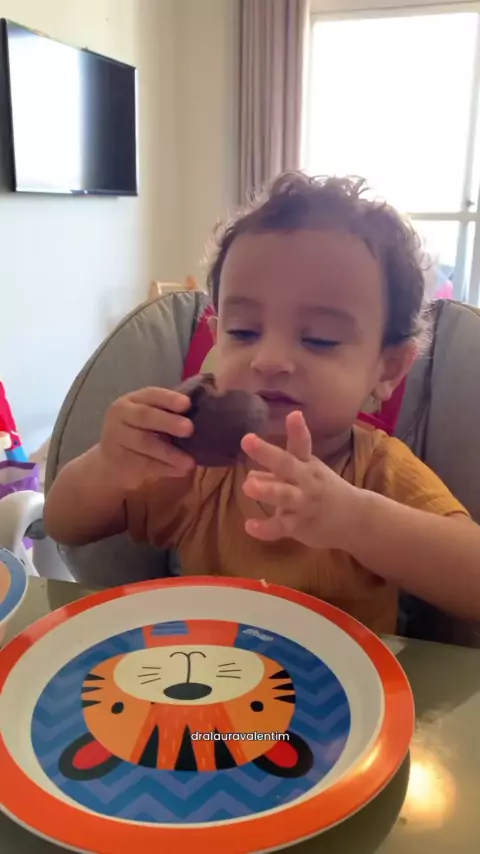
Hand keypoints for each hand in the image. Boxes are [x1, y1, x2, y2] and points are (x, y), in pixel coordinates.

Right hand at [98, 387, 194, 490]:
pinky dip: (165, 468)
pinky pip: (144, 464)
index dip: (169, 398)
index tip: (187, 404)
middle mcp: (120, 416)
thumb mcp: (151, 418)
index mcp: (131, 401)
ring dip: (170, 453)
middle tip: (189, 429)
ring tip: (190, 462)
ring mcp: (115, 439)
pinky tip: (181, 471)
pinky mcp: (119, 462)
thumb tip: (207, 411)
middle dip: (168, 422)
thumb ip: (171, 413)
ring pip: (145, 443)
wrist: (112, 463)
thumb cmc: (141, 434)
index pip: (151, 394)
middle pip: (145, 416)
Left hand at [240, 411, 359, 549]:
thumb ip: (278, 474)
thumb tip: (250, 474)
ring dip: (267, 489)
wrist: (356, 519)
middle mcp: (307, 481)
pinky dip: (265, 529)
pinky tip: (249, 526)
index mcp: (308, 465)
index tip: (294, 414)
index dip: (297, 430)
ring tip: (247, 485)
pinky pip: (280, 528)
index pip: (302, 444)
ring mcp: (304, 504)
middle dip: (267, 453)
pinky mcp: (300, 526)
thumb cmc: (325, 490)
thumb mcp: (306, 474)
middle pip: (287, 465)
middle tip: (247, 440)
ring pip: (284, 496)